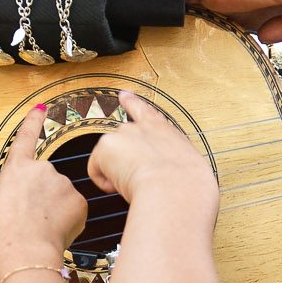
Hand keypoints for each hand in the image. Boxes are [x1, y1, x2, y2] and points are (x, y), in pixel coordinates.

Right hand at [0, 106, 86, 276]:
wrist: (23, 250)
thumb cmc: (4, 232)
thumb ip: (12, 189)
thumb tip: (21, 193)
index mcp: (16, 169)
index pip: (26, 139)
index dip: (33, 122)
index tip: (41, 109)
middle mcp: (41, 169)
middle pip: (46, 182)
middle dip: (43, 198)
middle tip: (31, 220)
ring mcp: (62, 183)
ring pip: (61, 198)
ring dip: (54, 211)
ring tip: (40, 229)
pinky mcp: (78, 200)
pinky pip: (74, 210)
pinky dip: (67, 221)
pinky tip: (55, 232)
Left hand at [88, 93, 216, 211]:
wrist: (174, 187)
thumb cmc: (186, 185)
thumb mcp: (186, 168)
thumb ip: (171, 164)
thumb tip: (165, 175)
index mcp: (164, 131)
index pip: (145, 111)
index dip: (132, 102)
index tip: (123, 95)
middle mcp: (142, 128)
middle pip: (121, 138)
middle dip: (121, 157)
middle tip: (134, 177)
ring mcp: (123, 133)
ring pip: (109, 158)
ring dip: (117, 173)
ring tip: (136, 184)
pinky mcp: (106, 145)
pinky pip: (96, 171)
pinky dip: (105, 183)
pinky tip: (119, 187)